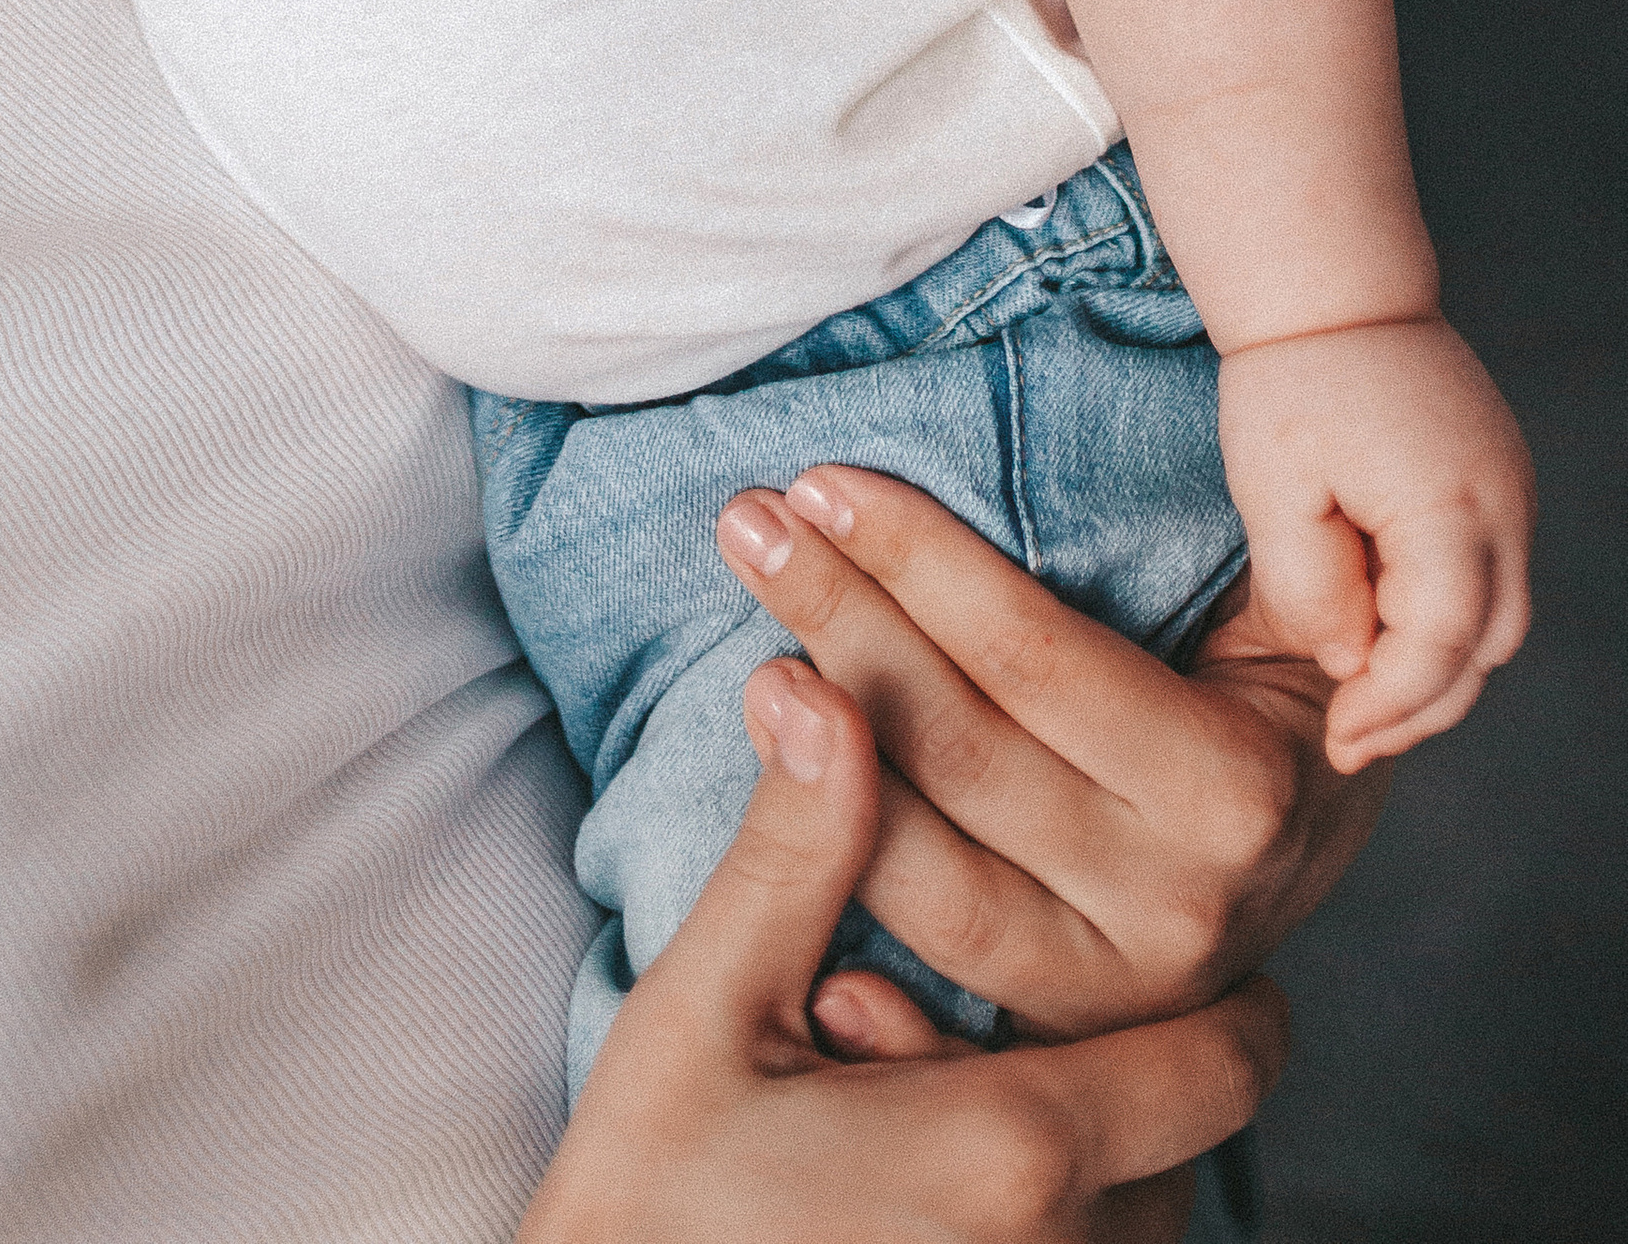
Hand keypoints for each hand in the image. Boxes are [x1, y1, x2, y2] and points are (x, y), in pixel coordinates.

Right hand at [524, 656, 1284, 1242]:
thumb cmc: (647, 1199)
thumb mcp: (706, 1006)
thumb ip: (797, 852)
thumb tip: (825, 686)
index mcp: (1013, 1147)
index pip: (1222, 1061)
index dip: (1229, 1000)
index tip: (1191, 946)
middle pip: (1190, 1145)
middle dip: (1135, 1070)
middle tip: (1026, 1014)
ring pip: (1142, 1221)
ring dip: (1094, 1156)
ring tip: (972, 1090)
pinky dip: (1052, 1225)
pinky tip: (943, 1183)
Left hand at [713, 469, 1385, 1035]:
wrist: (1309, 841)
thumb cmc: (1276, 670)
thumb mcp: (1300, 600)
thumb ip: (1271, 545)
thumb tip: (1245, 460)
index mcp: (1235, 789)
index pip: (1035, 658)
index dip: (918, 561)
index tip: (823, 481)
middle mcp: (1178, 906)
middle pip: (960, 754)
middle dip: (838, 621)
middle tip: (747, 524)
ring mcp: (1111, 988)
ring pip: (925, 871)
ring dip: (813, 752)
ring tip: (749, 648)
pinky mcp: (1051, 1026)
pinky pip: (920, 969)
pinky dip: (837, 888)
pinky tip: (770, 806)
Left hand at [1217, 314, 1534, 768]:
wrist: (1334, 288)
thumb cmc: (1291, 380)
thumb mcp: (1274, 485)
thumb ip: (1310, 584)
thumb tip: (1349, 662)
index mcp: (1449, 507)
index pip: (1440, 645)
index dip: (1391, 705)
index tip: (1338, 741)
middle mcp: (1503, 506)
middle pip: (1485, 647)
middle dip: (1421, 705)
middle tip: (1348, 742)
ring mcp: (1513, 492)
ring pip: (1498, 622)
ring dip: (1439, 667)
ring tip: (1364, 701)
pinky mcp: (1501, 482)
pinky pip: (1489, 578)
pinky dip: (1447, 620)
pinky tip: (1383, 635)